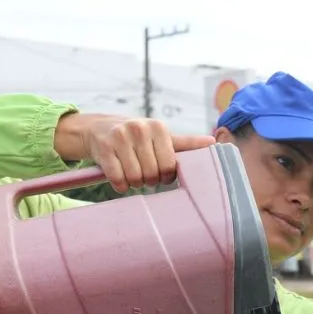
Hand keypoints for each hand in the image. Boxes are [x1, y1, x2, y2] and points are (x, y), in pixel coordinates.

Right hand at [54, 113, 213, 192]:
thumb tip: (213, 142)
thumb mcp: (161, 137)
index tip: (161, 172)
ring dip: (134, 184)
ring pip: (135, 178)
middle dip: (149, 180)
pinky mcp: (104, 149)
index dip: (166, 175)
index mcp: (158, 128)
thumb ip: (185, 143)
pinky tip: (119, 177)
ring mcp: (120, 137)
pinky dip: (119, 185)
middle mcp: (139, 128)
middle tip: (144, 174)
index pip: (170, 165)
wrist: (99, 128)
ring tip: (132, 174)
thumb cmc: (137, 137)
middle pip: (153, 174)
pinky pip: (118, 179)